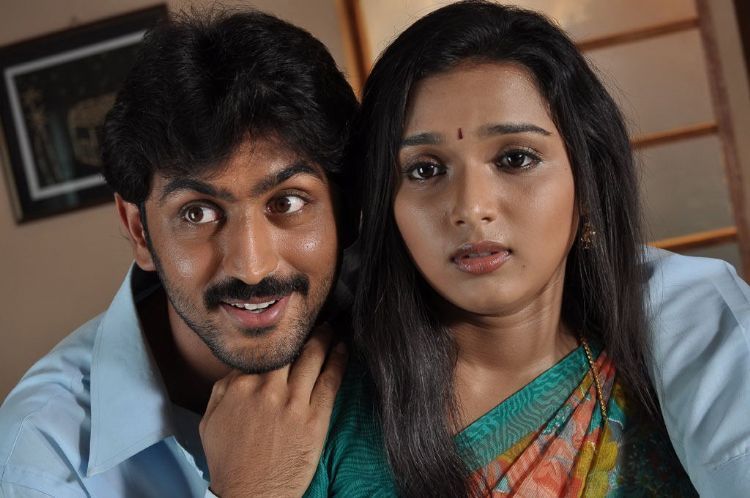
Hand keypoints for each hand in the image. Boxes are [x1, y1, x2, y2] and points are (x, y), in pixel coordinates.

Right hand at [199, 324, 347, 497]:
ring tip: (331, 329)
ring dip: (324, 338)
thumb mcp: (210, 420)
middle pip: (289, 347)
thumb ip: (224, 387)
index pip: (263, 350)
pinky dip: (339, 361)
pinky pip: (330, 381)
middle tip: (312, 319)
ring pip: (312, 357)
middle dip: (301, 330)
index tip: (286, 327)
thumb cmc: (229, 461)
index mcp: (239, 385)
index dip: (277, 337)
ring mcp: (292, 403)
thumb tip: (240, 368)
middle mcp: (266, 389)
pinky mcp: (314, 419)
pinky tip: (343, 349)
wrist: (251, 495)